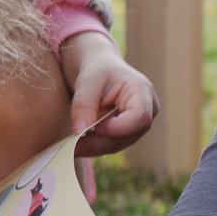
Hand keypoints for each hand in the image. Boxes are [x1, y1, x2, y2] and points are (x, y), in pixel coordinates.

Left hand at [60, 33, 157, 156]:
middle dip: (100, 143)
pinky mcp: (126, 132)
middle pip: (128, 135)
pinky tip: (76, 146)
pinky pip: (111, 144)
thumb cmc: (95, 69)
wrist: (97, 67)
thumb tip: (80, 132)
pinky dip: (93, 147)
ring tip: (69, 148)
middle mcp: (147, 110)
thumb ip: (84, 105)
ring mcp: (137, 123)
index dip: (120, 128)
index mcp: (142, 92)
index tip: (96, 129)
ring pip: (119, 144)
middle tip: (72, 146)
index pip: (140, 117)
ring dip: (94, 148)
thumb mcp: (87, 81)